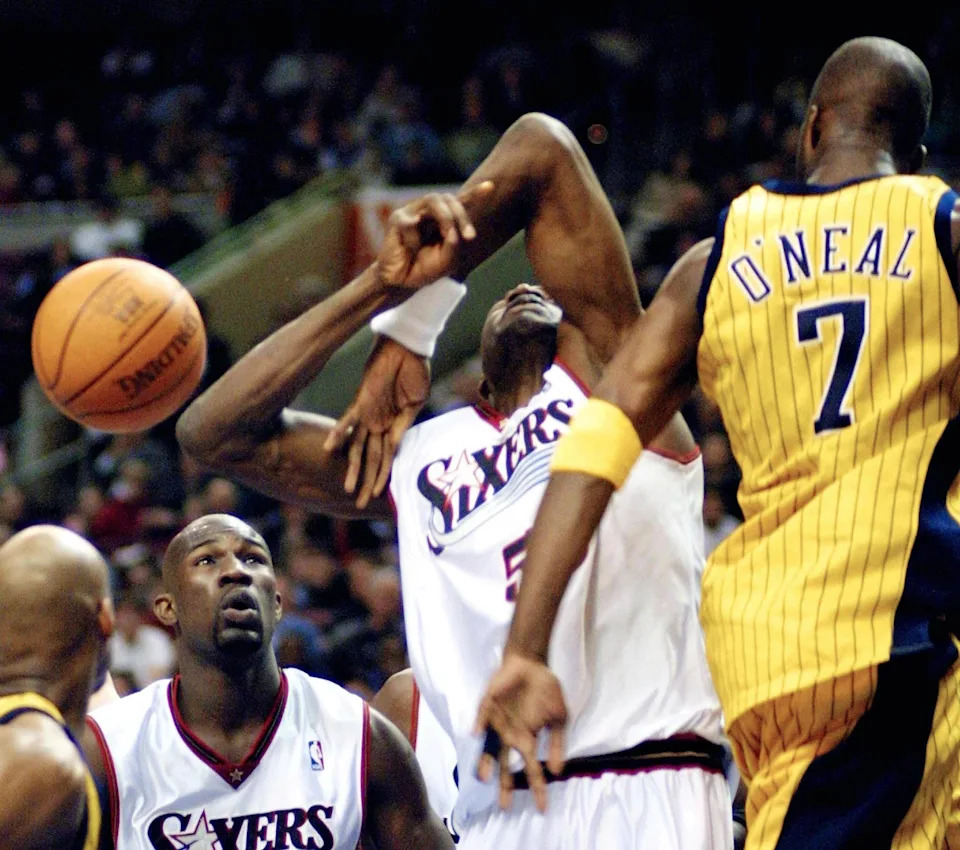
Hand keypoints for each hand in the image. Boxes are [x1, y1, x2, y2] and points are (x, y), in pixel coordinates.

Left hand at [324, 337, 429, 507]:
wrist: (405, 348)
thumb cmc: (415, 371)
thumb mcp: (415, 404)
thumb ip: (404, 425)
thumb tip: (397, 447)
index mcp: (393, 426)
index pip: (387, 458)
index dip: (383, 477)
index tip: (379, 497)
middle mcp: (377, 424)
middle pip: (370, 458)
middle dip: (366, 482)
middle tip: (359, 504)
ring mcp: (368, 414)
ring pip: (358, 447)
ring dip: (353, 468)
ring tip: (348, 489)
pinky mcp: (361, 401)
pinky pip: (348, 420)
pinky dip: (339, 434)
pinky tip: (328, 449)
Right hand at [377, 181, 493, 288]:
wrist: (401, 283)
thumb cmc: (424, 269)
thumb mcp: (448, 260)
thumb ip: (455, 245)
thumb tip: (451, 231)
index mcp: (443, 219)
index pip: (460, 202)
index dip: (475, 193)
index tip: (491, 187)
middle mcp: (428, 211)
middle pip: (449, 198)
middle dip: (462, 216)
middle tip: (470, 237)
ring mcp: (412, 212)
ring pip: (433, 200)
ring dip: (446, 218)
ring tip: (449, 237)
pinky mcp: (397, 218)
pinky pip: (411, 223)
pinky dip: (415, 241)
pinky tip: (411, 252)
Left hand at [473, 651, 567, 812]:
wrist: (531, 664)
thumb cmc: (545, 690)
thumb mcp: (559, 717)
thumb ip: (558, 743)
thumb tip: (558, 770)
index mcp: (527, 739)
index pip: (531, 769)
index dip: (536, 787)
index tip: (542, 807)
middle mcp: (510, 735)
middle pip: (504, 765)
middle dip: (504, 785)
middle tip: (504, 806)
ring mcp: (497, 721)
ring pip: (489, 746)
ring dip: (485, 761)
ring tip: (483, 776)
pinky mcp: (488, 705)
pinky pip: (482, 717)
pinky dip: (480, 725)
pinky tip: (478, 733)